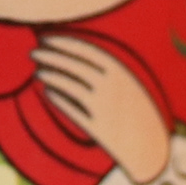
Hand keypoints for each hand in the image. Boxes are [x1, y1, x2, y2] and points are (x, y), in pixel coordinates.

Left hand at [35, 35, 170, 184]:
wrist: (153, 146)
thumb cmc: (139, 110)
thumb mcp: (129, 83)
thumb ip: (106, 70)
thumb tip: (75, 55)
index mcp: (121, 71)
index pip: (85, 50)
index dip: (62, 42)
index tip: (44, 38)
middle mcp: (112, 86)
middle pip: (74, 66)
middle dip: (50, 56)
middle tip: (32, 52)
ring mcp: (104, 107)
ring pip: (70, 86)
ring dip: (51, 76)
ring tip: (38, 72)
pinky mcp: (98, 129)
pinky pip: (72, 111)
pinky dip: (59, 100)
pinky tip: (48, 94)